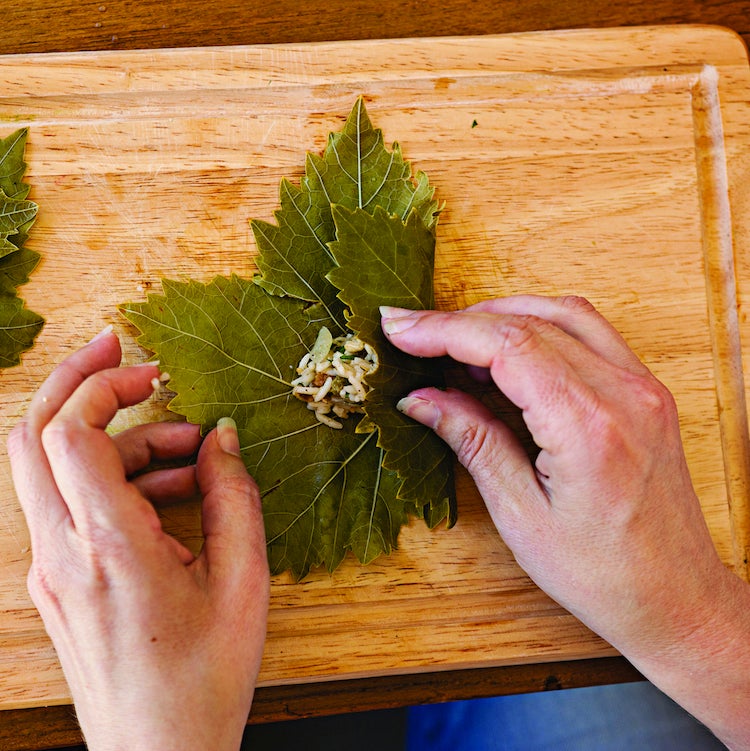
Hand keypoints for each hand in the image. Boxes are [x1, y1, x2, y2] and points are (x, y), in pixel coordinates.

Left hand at [7, 329, 269, 750]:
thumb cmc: (204, 678)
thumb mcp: (242, 582)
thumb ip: (235, 497)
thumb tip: (223, 438)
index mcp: (109, 548)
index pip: (69, 436)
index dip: (99, 386)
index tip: (147, 371)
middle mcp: (63, 553)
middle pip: (33, 437)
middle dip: (76, 383)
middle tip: (128, 359)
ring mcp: (51, 569)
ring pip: (51, 468)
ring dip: (113, 438)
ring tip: (188, 450)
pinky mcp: (58, 581)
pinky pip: (69, 503)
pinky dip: (111, 476)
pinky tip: (169, 490)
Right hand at [382, 295, 749, 748]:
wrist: (676, 597)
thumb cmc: (602, 574)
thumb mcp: (521, 514)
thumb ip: (472, 440)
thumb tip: (420, 397)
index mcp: (589, 427)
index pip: (507, 345)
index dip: (445, 330)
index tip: (399, 329)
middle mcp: (625, 393)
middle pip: (530, 322)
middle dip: (461, 322)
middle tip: (412, 333)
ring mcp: (642, 386)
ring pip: (562, 314)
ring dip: (501, 317)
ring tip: (453, 342)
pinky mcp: (646, 390)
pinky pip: (588, 332)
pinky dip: (539, 326)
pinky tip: (506, 349)